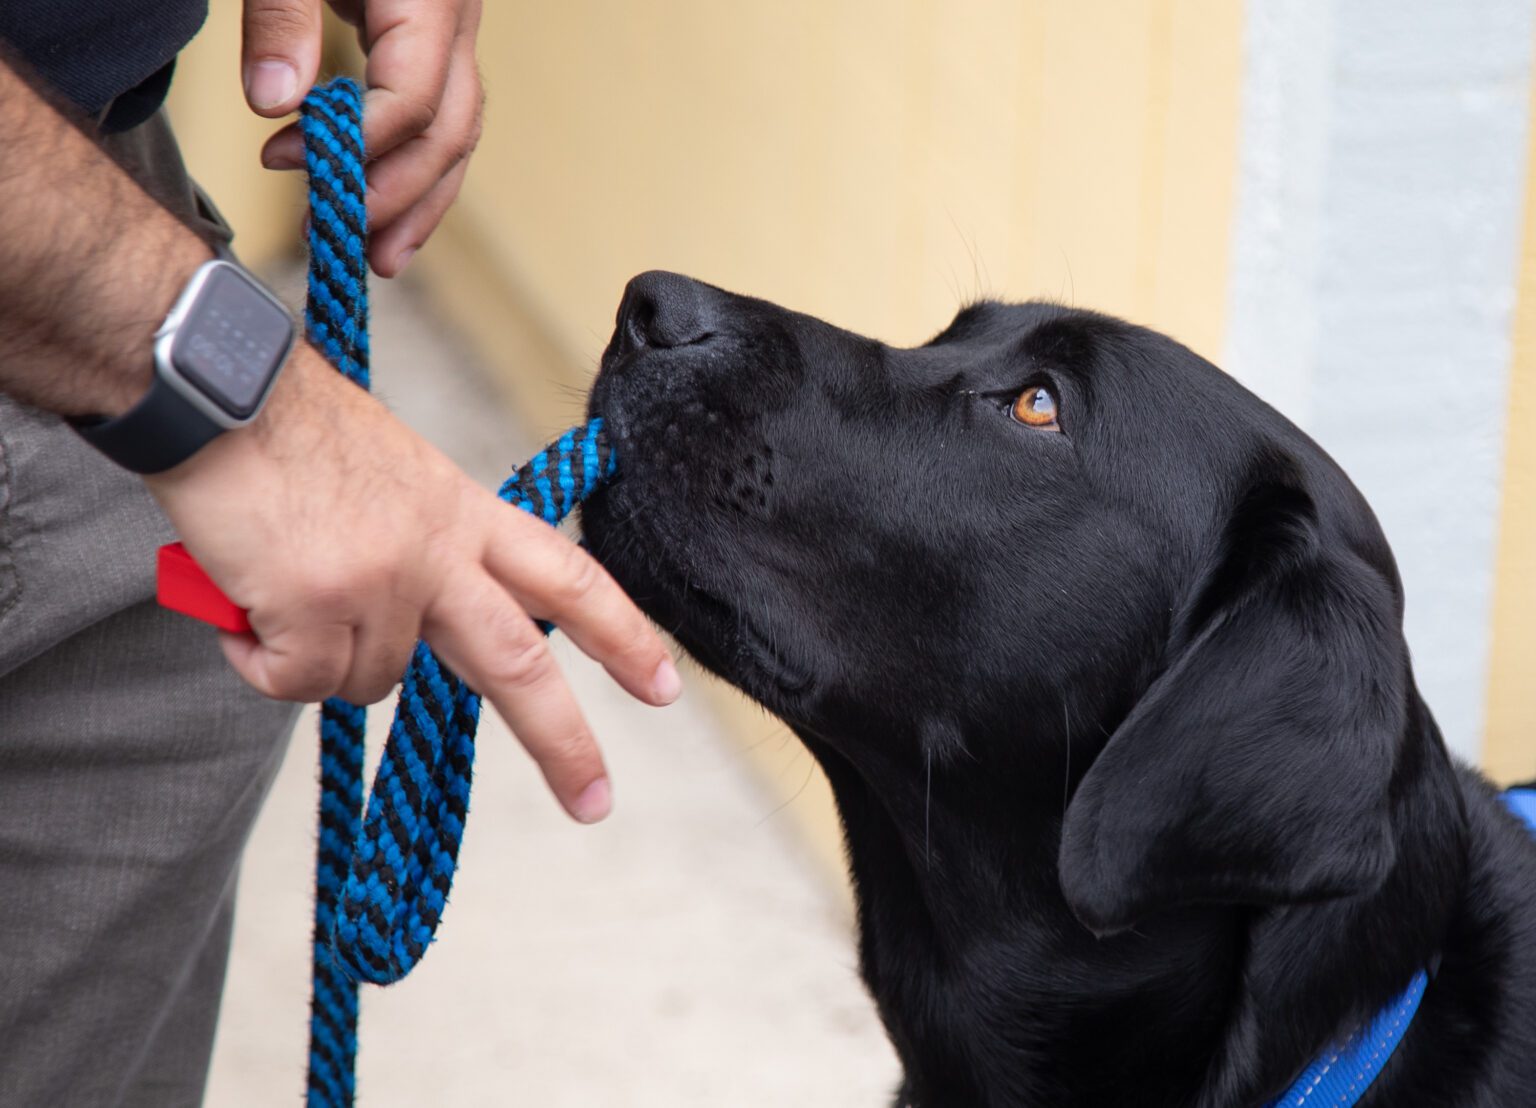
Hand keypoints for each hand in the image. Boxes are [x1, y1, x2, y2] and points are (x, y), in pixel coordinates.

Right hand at [145, 347, 680, 823]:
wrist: (216, 391)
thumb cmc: (294, 436)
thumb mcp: (400, 482)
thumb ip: (430, 558)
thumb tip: (422, 638)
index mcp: (465, 516)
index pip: (568, 577)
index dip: (622, 633)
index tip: (662, 684)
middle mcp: (438, 555)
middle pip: (517, 664)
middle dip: (564, 742)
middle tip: (595, 801)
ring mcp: (381, 581)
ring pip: (369, 682)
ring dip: (321, 658)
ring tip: (283, 590)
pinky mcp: (316, 605)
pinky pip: (295, 682)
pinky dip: (260, 659)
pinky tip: (246, 604)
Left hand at [241, 0, 483, 277]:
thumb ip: (280, 18)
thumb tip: (273, 105)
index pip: (413, 101)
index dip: (357, 147)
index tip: (285, 161)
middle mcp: (459, 19)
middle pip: (449, 133)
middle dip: (399, 201)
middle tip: (342, 244)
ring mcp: (454, 31)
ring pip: (456, 135)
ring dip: (418, 203)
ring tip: (378, 258)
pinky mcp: (434, 38)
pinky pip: (440, 116)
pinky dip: (415, 167)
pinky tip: (386, 208)